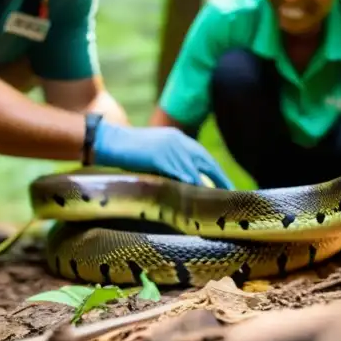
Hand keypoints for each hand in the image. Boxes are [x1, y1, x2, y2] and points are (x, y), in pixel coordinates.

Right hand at [92, 121, 233, 188]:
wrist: (110, 141)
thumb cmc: (130, 151)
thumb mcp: (155, 153)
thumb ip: (171, 163)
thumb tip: (185, 182)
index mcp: (178, 138)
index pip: (203, 157)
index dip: (216, 172)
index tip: (226, 185)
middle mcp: (178, 142)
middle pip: (205, 162)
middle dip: (219, 178)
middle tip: (230, 194)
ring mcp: (169, 149)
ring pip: (193, 170)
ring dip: (206, 186)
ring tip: (216, 202)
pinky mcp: (159, 156)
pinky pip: (178, 173)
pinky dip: (188, 184)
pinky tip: (196, 195)